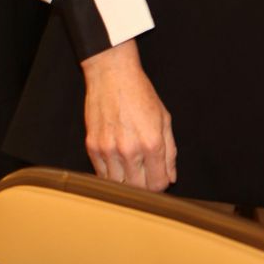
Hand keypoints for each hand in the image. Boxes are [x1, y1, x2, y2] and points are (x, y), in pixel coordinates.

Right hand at [82, 41, 176, 191]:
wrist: (112, 75)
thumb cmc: (140, 94)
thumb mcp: (164, 119)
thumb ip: (170, 151)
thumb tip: (171, 177)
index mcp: (152, 143)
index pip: (158, 183)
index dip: (161, 183)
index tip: (159, 177)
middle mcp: (129, 150)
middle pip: (138, 188)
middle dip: (145, 185)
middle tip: (146, 174)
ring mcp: (108, 150)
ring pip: (118, 184)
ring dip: (126, 180)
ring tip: (130, 166)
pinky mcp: (92, 147)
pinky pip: (101, 174)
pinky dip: (110, 173)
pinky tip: (116, 161)